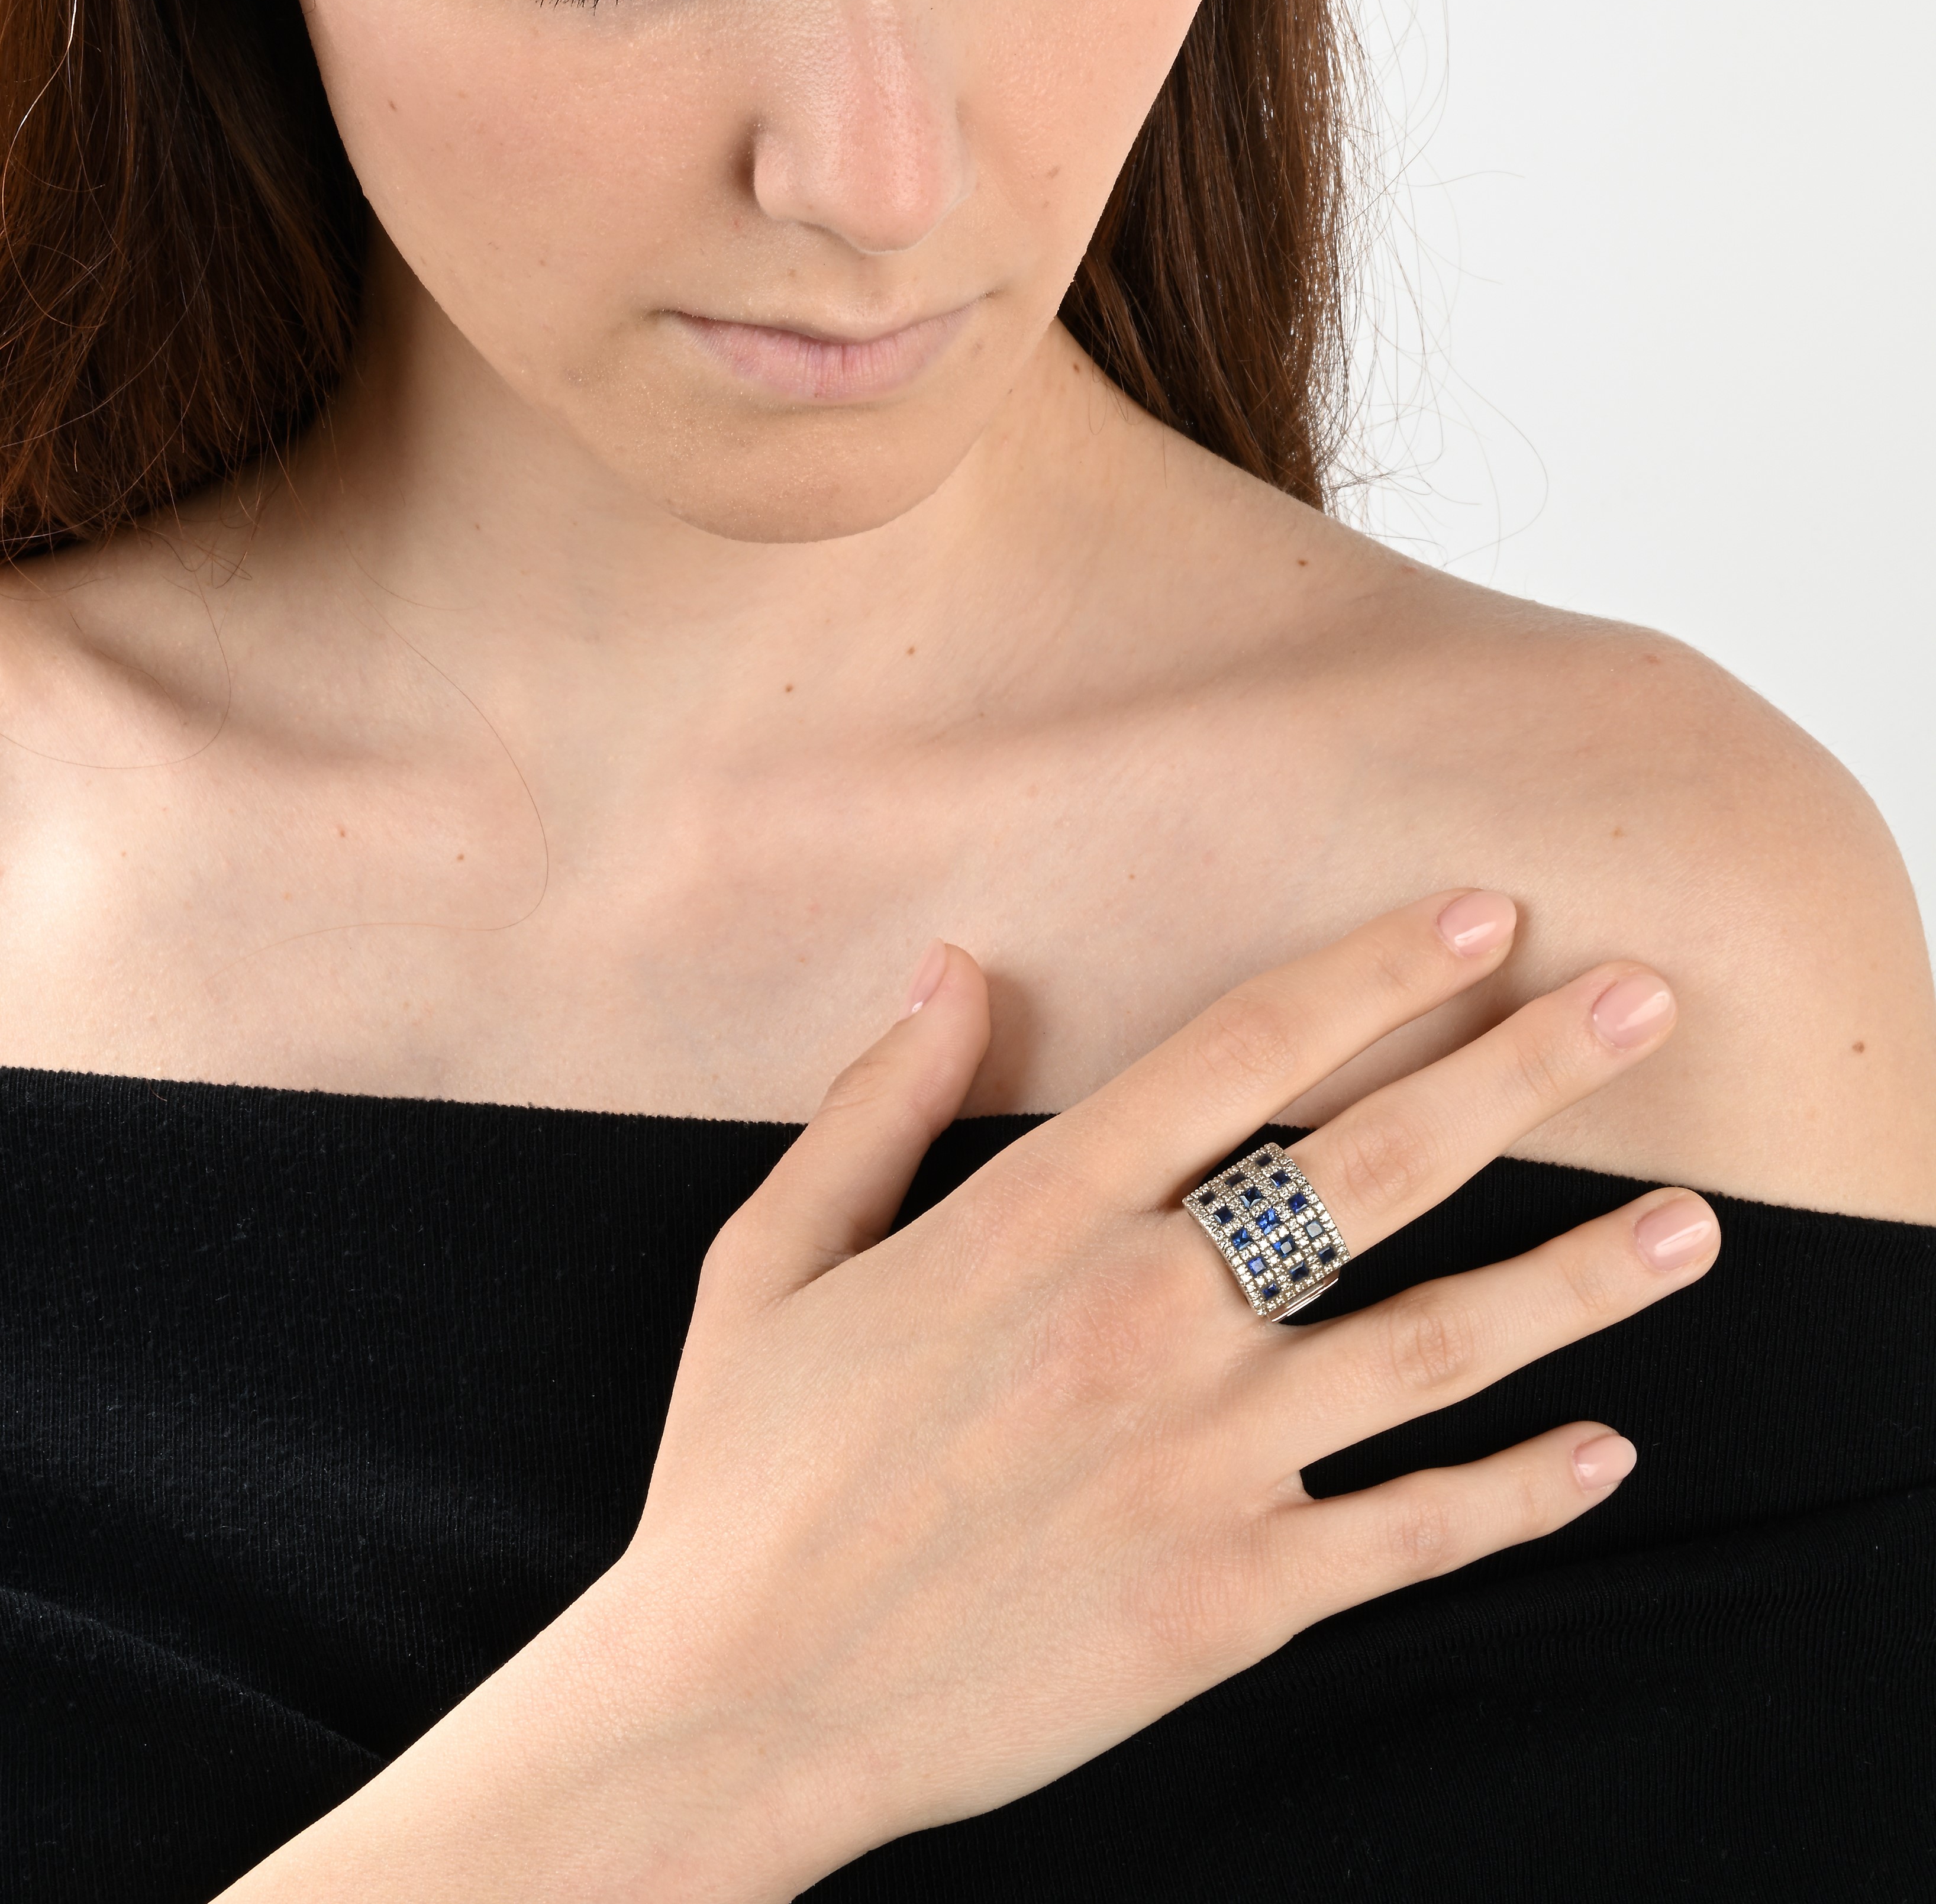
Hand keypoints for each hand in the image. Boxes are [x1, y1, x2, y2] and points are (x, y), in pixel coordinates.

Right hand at [622, 889, 1717, 1890]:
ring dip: (1580, 1276)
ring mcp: (1202, 1463)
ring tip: (1698, 1222)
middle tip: (1645, 997)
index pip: (1246, 1051)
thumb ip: (876, 1101)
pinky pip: (1411, 1529)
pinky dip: (1521, 1492)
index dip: (1377, 969)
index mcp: (1037, 1220)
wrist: (738, 1704)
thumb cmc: (746, 1474)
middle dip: (1527, 1068)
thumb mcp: (772, 1257)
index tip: (1483, 915)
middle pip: (1379, 1161)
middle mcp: (1145, 1318)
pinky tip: (1607, 1451)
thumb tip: (953, 963)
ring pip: (1439, 1341)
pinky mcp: (1230, 1598)